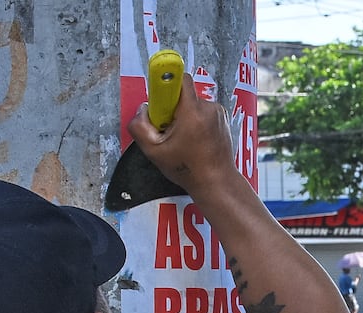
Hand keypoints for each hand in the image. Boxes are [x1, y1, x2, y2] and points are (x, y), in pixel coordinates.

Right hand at [127, 72, 232, 191]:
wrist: (217, 182)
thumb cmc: (187, 169)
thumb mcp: (153, 151)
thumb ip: (139, 127)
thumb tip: (142, 110)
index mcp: (192, 112)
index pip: (180, 78)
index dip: (166, 83)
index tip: (159, 92)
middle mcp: (208, 108)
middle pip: (183, 94)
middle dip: (172, 107)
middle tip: (168, 129)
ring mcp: (218, 113)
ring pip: (193, 104)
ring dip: (184, 116)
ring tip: (183, 139)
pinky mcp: (223, 119)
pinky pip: (202, 112)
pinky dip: (195, 121)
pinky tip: (194, 140)